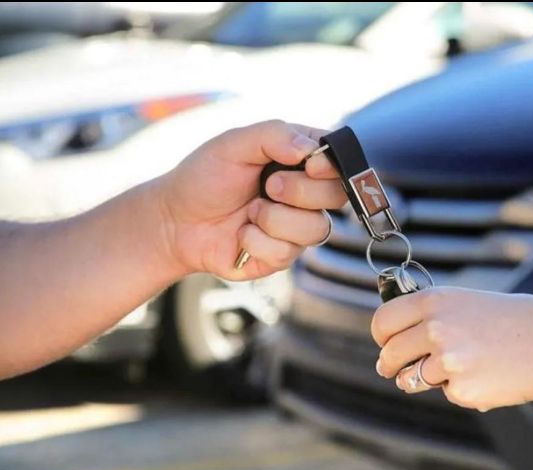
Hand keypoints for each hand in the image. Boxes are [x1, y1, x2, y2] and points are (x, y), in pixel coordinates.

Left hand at [153, 120, 346, 279]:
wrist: (175, 221)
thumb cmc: (205, 177)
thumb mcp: (234, 143)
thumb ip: (274, 135)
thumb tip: (311, 150)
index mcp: (301, 160)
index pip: (340, 160)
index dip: (332, 166)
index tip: (309, 166)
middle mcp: (306, 194)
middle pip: (337, 195)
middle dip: (299, 191)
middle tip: (268, 186)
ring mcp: (297, 226)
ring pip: (317, 228)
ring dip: (275, 219)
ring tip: (249, 212)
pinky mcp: (284, 255)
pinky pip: (288, 251)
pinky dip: (257, 240)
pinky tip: (242, 234)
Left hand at [371, 288, 532, 411]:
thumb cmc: (522, 319)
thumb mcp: (472, 301)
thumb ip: (437, 315)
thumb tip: (407, 334)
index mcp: (436, 301)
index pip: (384, 320)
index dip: (381, 336)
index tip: (384, 343)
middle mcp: (435, 329)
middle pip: (390, 354)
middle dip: (389, 364)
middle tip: (392, 368)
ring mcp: (447, 362)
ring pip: (412, 379)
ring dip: (420, 379)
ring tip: (452, 369)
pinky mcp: (462, 391)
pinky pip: (448, 393)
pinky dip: (461, 390)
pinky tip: (488, 376)